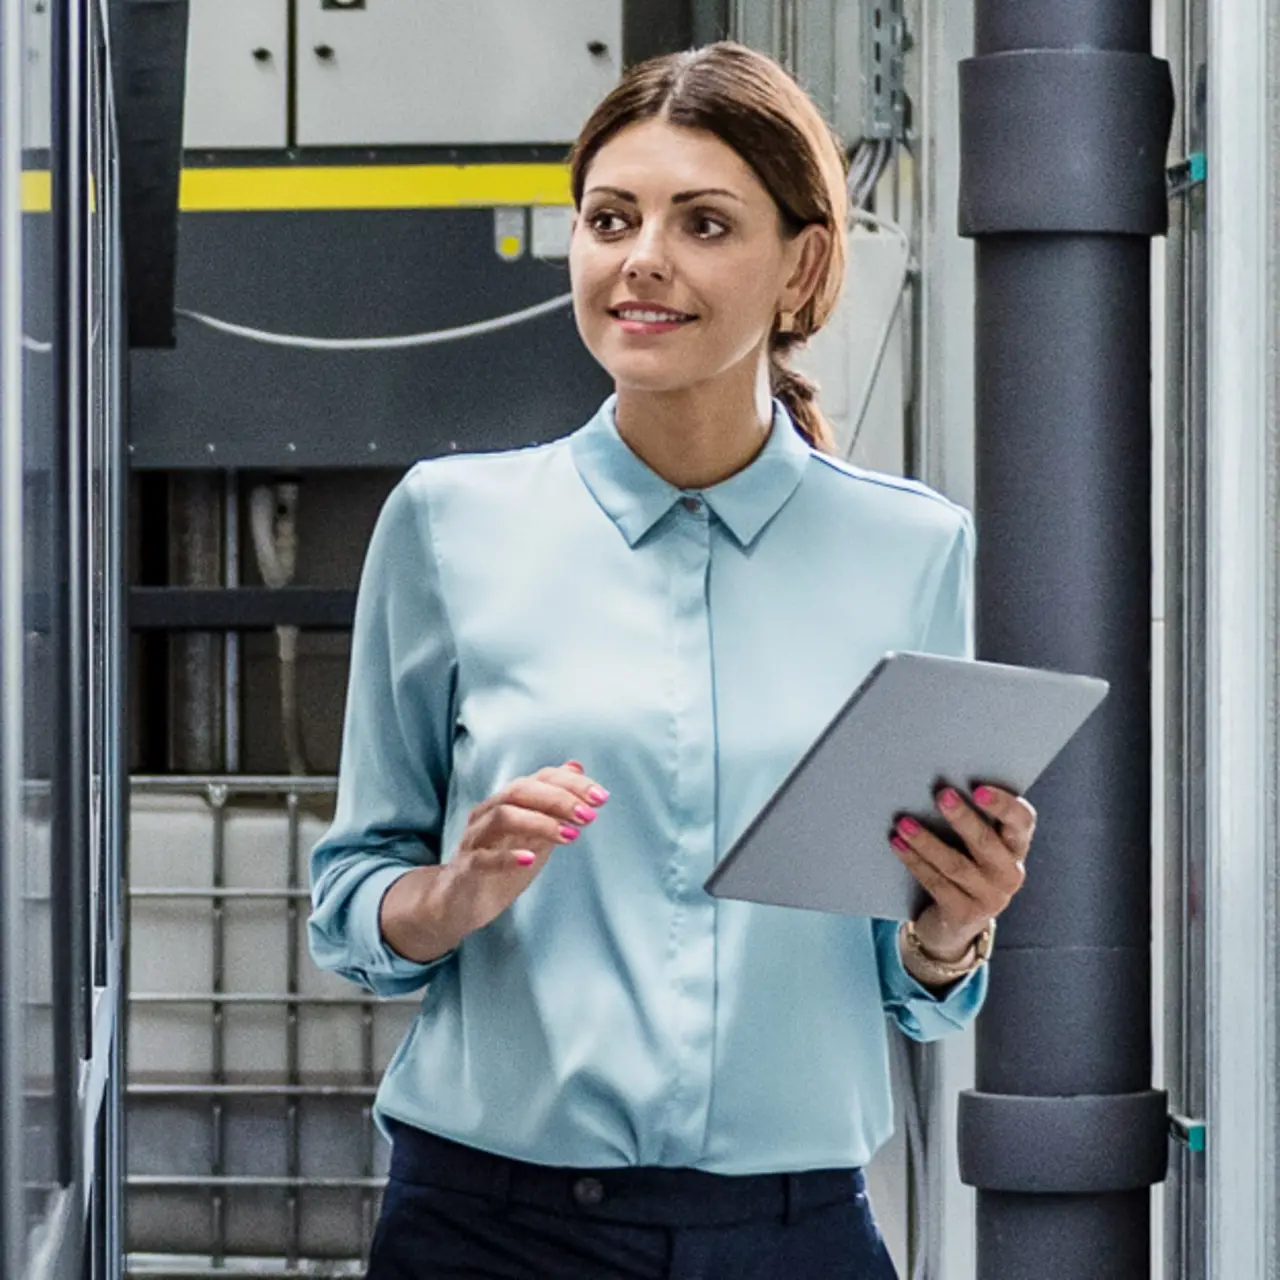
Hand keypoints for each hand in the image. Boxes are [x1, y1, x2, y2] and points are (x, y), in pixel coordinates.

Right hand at [380, 761, 606, 960]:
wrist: (459, 903)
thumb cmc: (500, 864)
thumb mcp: (534, 832)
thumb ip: (553, 803)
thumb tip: (576, 767)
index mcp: (508, 802)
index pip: (540, 778)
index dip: (572, 784)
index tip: (601, 797)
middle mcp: (488, 813)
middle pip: (521, 790)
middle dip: (559, 799)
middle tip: (589, 816)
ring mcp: (475, 839)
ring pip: (503, 816)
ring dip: (540, 822)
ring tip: (570, 836)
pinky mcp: (465, 868)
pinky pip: (482, 857)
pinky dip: (507, 856)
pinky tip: (530, 859)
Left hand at [890, 784, 1035, 961]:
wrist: (958, 922)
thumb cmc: (967, 866)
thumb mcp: (977, 845)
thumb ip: (972, 818)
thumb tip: (940, 786)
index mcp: (1017, 847)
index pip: (1022, 821)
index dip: (1004, 804)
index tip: (978, 789)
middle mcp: (1009, 873)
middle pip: (987, 842)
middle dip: (963, 818)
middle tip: (942, 795)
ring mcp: (989, 898)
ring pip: (955, 864)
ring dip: (926, 841)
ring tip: (904, 823)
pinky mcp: (964, 913)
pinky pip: (936, 883)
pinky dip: (915, 862)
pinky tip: (898, 844)